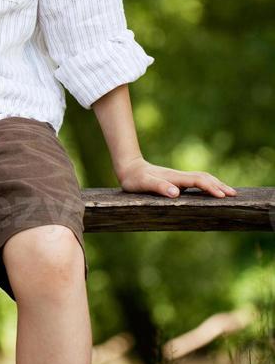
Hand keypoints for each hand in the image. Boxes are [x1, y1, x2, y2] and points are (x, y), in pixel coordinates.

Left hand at [118, 158, 236, 198]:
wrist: (129, 167)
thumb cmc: (134, 179)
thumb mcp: (143, 184)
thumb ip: (158, 187)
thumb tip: (176, 193)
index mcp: (174, 178)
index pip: (197, 181)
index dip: (210, 187)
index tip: (222, 195)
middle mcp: (179, 176)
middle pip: (204, 177)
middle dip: (219, 185)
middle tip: (234, 195)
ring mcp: (178, 177)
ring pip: (202, 177)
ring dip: (216, 184)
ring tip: (228, 193)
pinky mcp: (176, 180)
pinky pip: (197, 181)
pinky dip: (208, 184)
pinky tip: (211, 191)